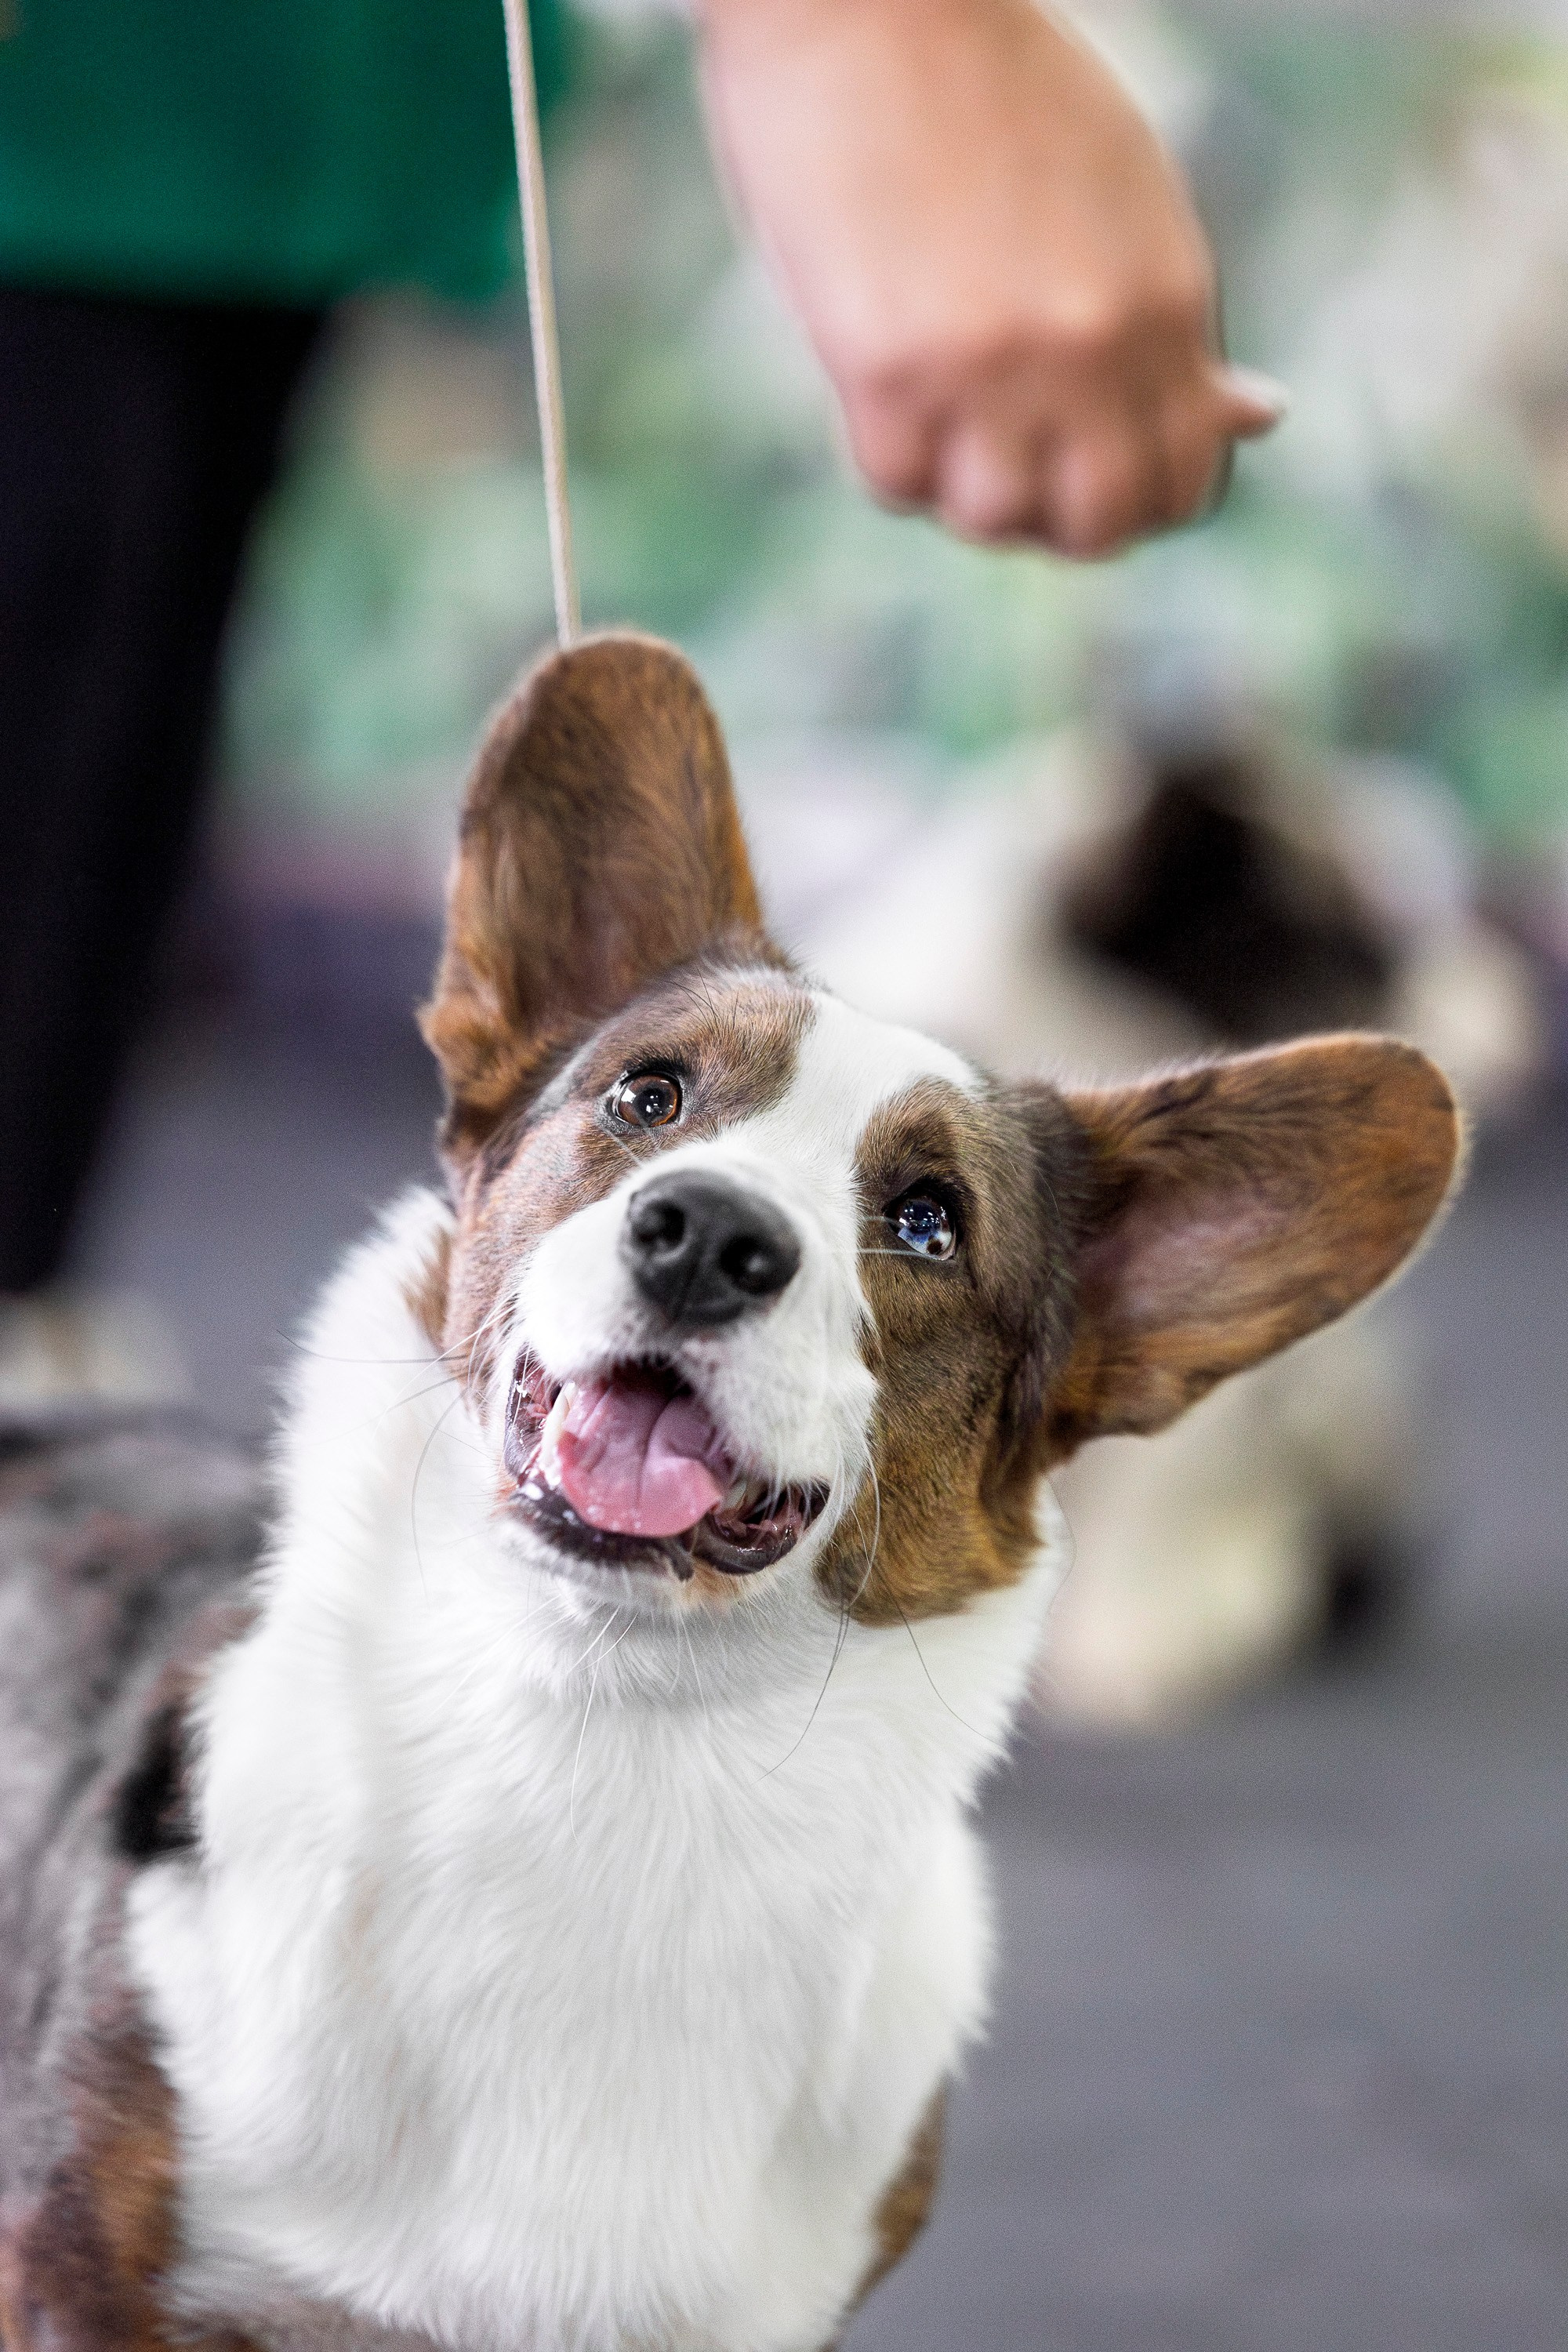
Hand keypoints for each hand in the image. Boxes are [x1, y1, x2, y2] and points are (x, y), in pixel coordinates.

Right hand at [696, 0, 1284, 555]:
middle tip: (1013, 470)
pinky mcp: (887, 370)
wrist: (875, 0)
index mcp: (1168, 302)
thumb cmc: (996, 90)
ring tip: (946, 421)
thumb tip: (1258, 414)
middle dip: (1055, 518)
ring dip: (964, 489)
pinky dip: (891, 454)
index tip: (1090, 477)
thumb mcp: (1127, 197)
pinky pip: (897, 482)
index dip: (1135, 501)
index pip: (1182, 481)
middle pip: (1095, 525)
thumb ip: (1180, 321)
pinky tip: (886, 386)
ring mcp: (990, 365)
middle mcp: (1092, 347)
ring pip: (992, 519)